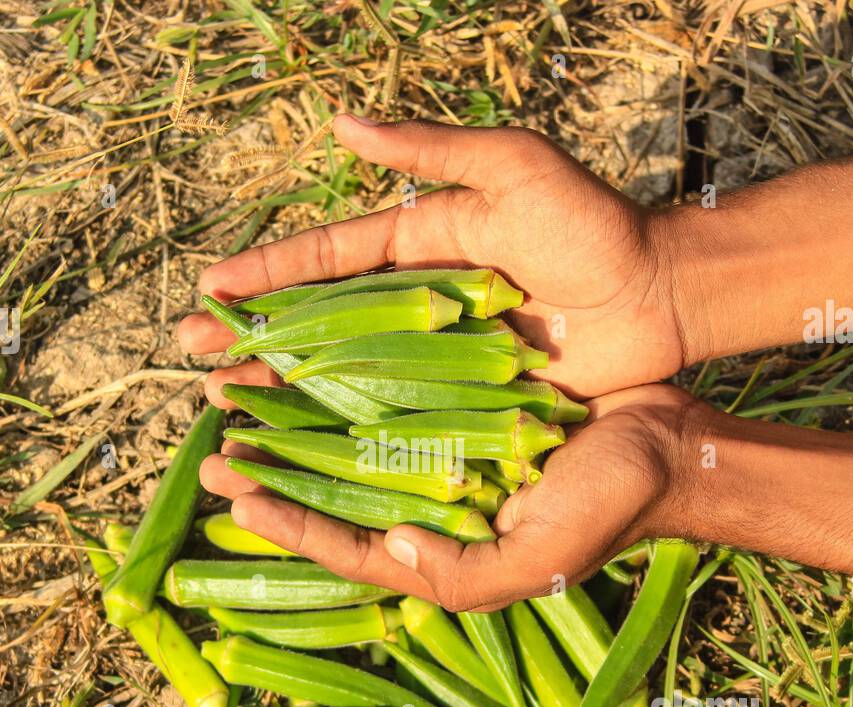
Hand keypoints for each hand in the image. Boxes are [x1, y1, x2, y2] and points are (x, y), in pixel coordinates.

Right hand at [177, 114, 686, 404]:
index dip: (268, 272)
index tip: (210, 287)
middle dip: (254, 334)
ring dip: (284, 382)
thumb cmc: (594, 225)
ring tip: (222, 397)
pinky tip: (302, 438)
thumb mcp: (512, 167)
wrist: (662, 295)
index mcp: (422, 240)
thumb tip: (342, 121)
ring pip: (346, 370)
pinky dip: (349, 424)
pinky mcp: (469, 396)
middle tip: (191, 353)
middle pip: (321, 319)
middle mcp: (420, 299)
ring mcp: (442, 352)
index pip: (329, 258)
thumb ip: (430, 149)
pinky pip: (399, 412)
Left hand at [198, 384, 703, 611]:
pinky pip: (391, 389)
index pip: (348, 543)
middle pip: (335, 487)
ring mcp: (441, 447)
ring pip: (350, 433)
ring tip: (234, 388)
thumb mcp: (539, 559)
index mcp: (441, 548)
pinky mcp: (460, 398)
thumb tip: (392, 547)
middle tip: (210, 444)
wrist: (668, 444)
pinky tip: (308, 351)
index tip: (233, 491)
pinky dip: (347, 373)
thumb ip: (461, 574)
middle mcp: (430, 500)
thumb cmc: (608, 508)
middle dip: (272, 468)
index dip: (289, 523)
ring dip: (294, 413)